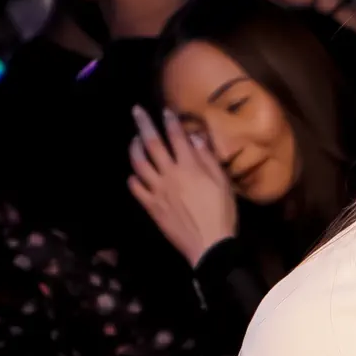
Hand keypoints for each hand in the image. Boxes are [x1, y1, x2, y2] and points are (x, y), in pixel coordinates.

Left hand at [128, 105, 238, 267]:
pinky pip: (136, 189)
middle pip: (152, 144)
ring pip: (139, 164)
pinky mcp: (151, 206)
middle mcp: (170, 174)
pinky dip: (133, 178)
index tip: (165, 111)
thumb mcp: (222, 183)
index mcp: (189, 167)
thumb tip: (196, 137)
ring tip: (134, 140)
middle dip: (143, 125)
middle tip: (136, 111)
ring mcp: (157, 190)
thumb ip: (207, 158)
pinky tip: (133, 174)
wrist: (209, 244)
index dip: (170, 121)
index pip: (177, 137)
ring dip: (134, 148)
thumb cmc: (221, 213)